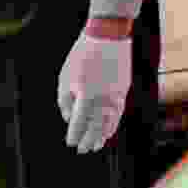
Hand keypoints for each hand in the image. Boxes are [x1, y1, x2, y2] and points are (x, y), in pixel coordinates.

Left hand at [57, 22, 134, 155]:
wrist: (108, 37)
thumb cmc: (82, 56)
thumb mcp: (65, 77)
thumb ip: (64, 101)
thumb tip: (68, 118)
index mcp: (86, 96)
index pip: (79, 123)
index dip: (74, 135)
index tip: (70, 143)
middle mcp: (103, 99)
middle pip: (95, 127)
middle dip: (88, 140)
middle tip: (82, 150)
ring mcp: (115, 96)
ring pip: (108, 123)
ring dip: (102, 136)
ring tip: (96, 147)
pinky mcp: (123, 91)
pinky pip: (117, 114)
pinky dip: (113, 125)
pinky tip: (109, 132)